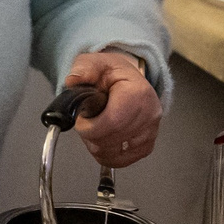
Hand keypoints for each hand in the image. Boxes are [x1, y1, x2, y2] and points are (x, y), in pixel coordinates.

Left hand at [63, 50, 160, 169]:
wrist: (128, 80)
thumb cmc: (112, 74)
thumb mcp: (94, 63)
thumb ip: (83, 70)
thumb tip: (73, 81)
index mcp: (138, 93)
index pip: (113, 123)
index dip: (90, 127)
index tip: (81, 120)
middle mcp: (149, 114)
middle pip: (111, 141)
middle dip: (90, 136)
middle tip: (86, 122)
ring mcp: (150, 132)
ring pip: (115, 154)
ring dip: (97, 145)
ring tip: (95, 128)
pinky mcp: (147, 145)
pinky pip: (122, 160)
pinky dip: (107, 154)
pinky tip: (103, 140)